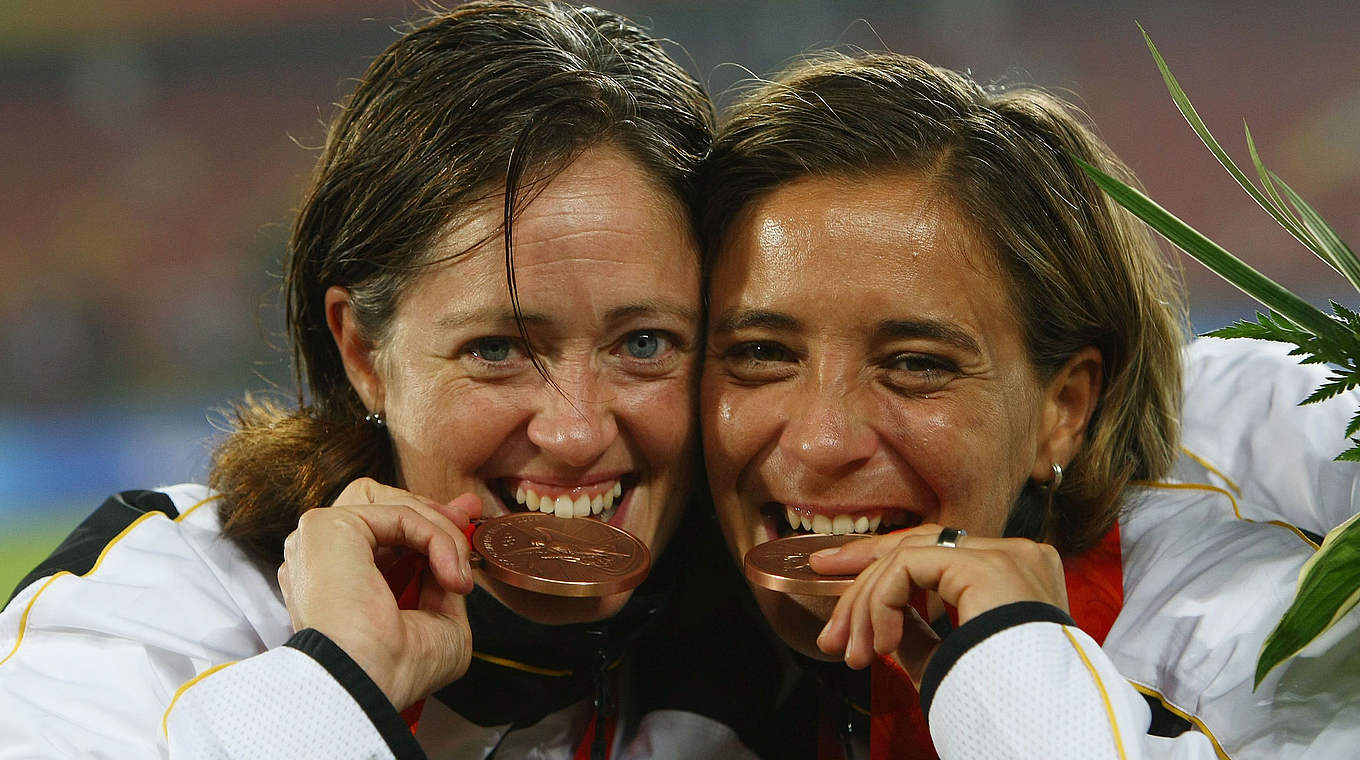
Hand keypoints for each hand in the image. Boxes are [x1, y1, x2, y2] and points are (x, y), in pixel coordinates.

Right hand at [277, 478, 481, 709]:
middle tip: (470, 520)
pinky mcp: (328, 526)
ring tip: (459, 568)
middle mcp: (320, 558)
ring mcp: (319, 539)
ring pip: (394, 505)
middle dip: (436, 511)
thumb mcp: (439, 623)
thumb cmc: (395, 670)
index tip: (466, 525)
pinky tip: (450, 572)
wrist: (367, 683)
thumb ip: (443, 584)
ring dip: (439, 529)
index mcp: (336, 582)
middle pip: (383, 507)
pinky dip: (436, 536)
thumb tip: (456, 553)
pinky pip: (401, 514)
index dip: (428, 524)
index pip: (383, 534)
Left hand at [810, 523, 1066, 683]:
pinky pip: (908, 567)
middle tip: (831, 628)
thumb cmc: (1003, 701)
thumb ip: (917, 630)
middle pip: (916, 545)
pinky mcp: (984, 565)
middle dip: (861, 580)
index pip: (936, 554)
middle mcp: (1015, 554)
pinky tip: (882, 644)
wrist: (1039, 724)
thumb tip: (876, 618)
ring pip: (907, 554)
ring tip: (853, 650)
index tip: (844, 607)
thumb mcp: (949, 659)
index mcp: (1015, 574)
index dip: (882, 571)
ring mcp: (1002, 554)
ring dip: (866, 602)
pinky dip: (882, 603)